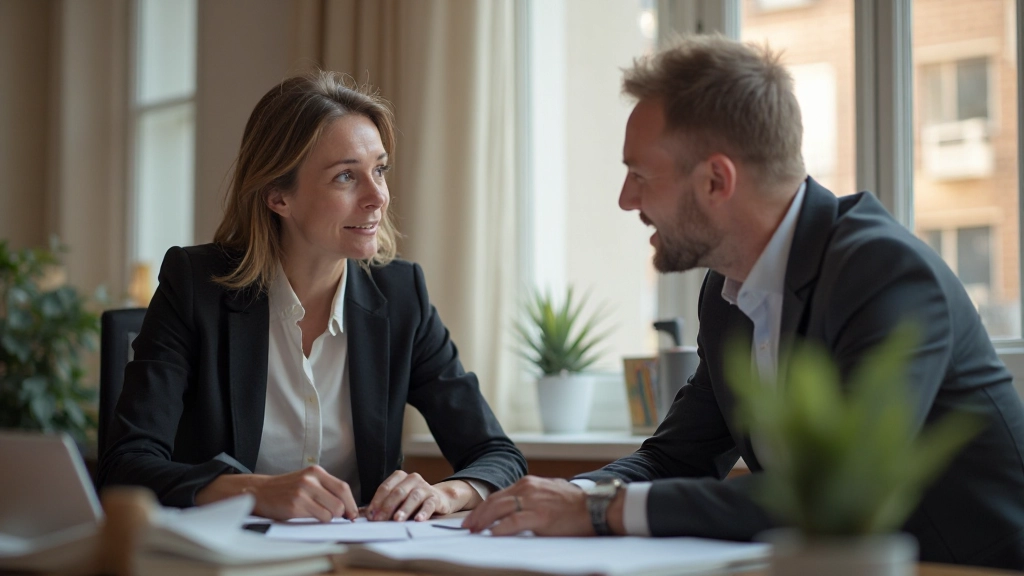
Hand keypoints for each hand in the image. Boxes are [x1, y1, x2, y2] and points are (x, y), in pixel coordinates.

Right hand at [196, 466, 357, 522]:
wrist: (260, 491)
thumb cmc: (287, 489)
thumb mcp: (307, 481)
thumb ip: (326, 488)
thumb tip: (347, 506)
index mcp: (316, 472)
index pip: (343, 488)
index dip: (351, 503)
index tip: (353, 513)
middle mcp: (310, 480)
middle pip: (340, 501)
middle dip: (342, 513)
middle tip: (337, 517)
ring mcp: (303, 492)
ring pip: (332, 512)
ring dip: (328, 518)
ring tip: (316, 514)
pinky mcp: (295, 505)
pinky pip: (319, 518)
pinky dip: (318, 521)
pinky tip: (307, 515)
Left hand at [365, 471, 477, 521]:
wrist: (439, 499)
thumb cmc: (412, 501)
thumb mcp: (397, 499)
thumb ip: (382, 504)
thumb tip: (363, 514)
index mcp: (400, 477)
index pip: (385, 488)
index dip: (376, 502)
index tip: (370, 516)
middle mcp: (413, 479)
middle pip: (397, 492)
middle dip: (387, 507)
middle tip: (379, 521)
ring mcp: (425, 488)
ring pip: (413, 497)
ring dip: (404, 509)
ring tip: (397, 520)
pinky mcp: (435, 498)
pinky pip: (429, 505)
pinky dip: (423, 512)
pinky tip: (418, 519)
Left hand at [462, 476, 598, 535]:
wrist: (595, 507)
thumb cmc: (574, 504)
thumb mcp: (548, 493)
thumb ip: (531, 497)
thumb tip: (517, 508)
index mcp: (528, 483)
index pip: (499, 495)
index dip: (483, 508)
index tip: (473, 518)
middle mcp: (528, 488)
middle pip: (494, 501)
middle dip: (478, 515)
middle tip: (467, 527)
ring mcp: (533, 501)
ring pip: (499, 509)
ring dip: (483, 521)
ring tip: (474, 531)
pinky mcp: (540, 516)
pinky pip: (514, 522)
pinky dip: (500, 528)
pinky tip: (492, 535)